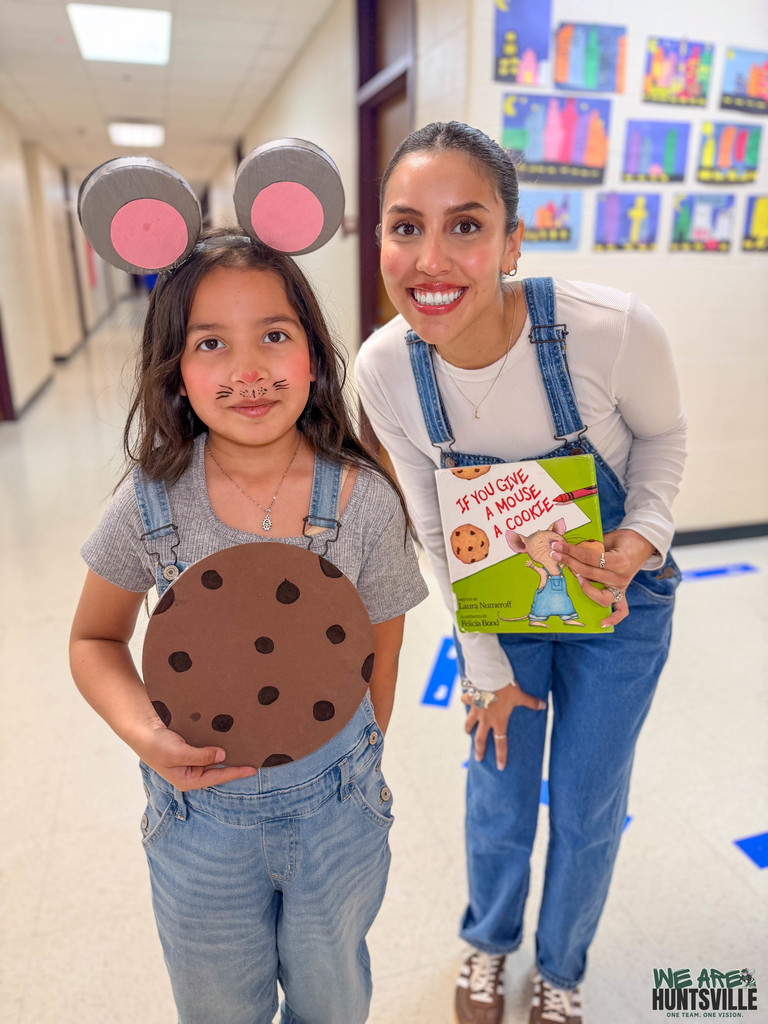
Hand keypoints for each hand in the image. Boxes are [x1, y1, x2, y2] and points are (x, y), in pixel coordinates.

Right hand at [134, 719, 257, 790]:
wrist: (143, 731)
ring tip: (247, 751)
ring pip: (215, 760)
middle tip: (255, 759)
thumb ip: (201, 756)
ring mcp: (192, 762)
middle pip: (218, 771)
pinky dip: (219, 747)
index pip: (217, 777)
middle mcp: (192, 773)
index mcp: (188, 780)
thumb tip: (223, 755)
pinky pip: (209, 751)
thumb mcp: (178, 752)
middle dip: (234, 766)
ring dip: (228, 756)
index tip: (252, 769)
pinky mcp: (191, 751)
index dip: (236, 773)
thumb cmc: (157, 745)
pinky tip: (230, 741)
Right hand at [462, 683, 546, 769]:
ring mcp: (476, 710)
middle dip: (479, 750)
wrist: (490, 676)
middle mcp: (485, 719)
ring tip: (467, 732)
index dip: (501, 755)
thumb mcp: (520, 696)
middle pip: (480, 739)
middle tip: (478, 758)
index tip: (500, 766)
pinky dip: (465, 700)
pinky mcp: (469, 698)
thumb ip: (531, 702)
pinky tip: (465, 699)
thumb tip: (543, 705)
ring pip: (469, 723)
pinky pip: (465, 701)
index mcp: (499, 721)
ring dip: (468, 729)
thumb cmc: (506, 688)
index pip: (501, 743)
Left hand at [550, 528, 654, 627]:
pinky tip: (602, 623)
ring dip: (584, 587)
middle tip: (556, 555)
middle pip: (590, 573)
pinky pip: (621, 610)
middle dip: (570, 562)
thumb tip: (568, 548)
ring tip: (573, 576)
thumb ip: (592, 545)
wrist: (643, 543)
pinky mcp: (622, 593)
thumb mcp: (608, 537)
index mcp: (619, 561)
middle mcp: (621, 577)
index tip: (557, 546)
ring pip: (600, 596)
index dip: (571, 551)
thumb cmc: (622, 539)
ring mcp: (622, 587)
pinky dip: (613, 618)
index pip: (590, 557)